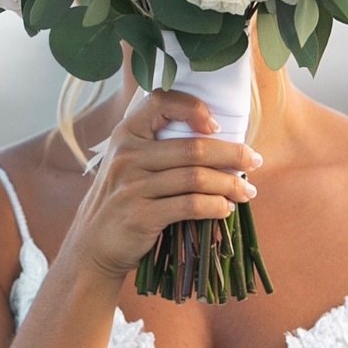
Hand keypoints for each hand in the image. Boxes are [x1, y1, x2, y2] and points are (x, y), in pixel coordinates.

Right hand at [62, 88, 262, 282]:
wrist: (93, 245)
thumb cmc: (123, 201)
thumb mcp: (130, 165)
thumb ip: (160, 148)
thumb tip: (221, 143)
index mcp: (126, 134)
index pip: (160, 102)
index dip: (193, 108)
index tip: (217, 126)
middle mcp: (127, 156)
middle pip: (192, 147)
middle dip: (232, 154)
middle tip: (254, 161)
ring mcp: (132, 186)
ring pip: (196, 178)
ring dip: (230, 185)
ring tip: (246, 192)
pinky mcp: (140, 216)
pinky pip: (190, 206)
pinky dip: (215, 207)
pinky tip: (226, 209)